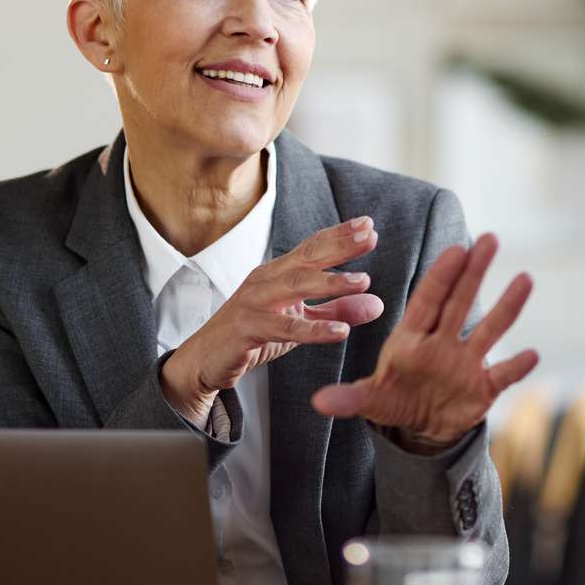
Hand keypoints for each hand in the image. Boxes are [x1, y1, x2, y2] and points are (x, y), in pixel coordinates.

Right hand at [161, 217, 385, 425]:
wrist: (206, 359)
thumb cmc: (254, 334)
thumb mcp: (301, 321)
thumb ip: (337, 311)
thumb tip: (378, 304)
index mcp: (278, 273)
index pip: (311, 248)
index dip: (339, 235)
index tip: (368, 225)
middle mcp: (266, 280)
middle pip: (306, 258)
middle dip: (339, 246)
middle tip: (370, 236)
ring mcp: (255, 302)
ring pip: (295, 286)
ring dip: (330, 282)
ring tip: (364, 281)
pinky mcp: (248, 328)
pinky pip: (285, 328)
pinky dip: (314, 330)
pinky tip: (340, 331)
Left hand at [309, 232, 538, 445]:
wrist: (421, 426)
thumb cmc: (395, 399)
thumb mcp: (371, 400)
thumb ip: (350, 398)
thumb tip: (319, 402)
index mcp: (413, 338)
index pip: (429, 301)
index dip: (442, 276)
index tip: (455, 249)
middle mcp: (443, 343)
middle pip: (461, 302)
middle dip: (475, 272)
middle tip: (490, 239)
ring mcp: (466, 363)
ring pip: (490, 330)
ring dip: (507, 306)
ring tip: (525, 279)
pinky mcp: (484, 388)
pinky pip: (503, 374)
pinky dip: (517, 366)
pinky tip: (534, 354)